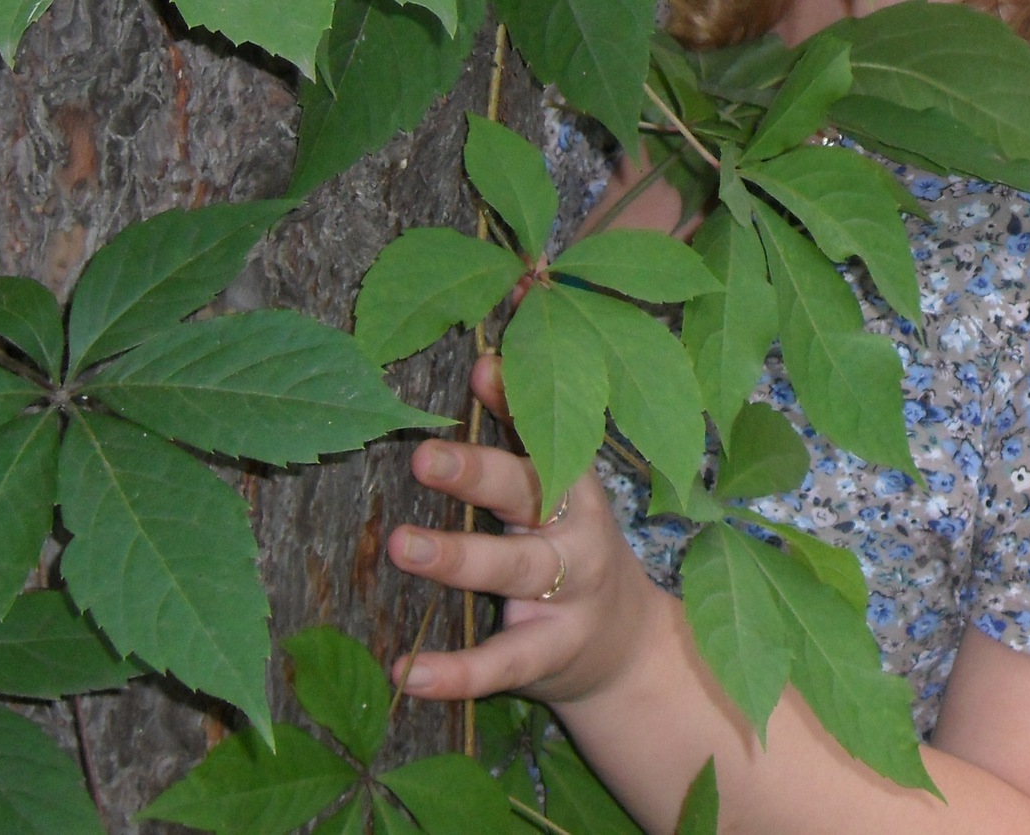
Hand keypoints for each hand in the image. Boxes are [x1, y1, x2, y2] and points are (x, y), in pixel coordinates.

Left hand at [388, 352, 671, 706]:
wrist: (628, 649)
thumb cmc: (572, 553)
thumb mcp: (558, 492)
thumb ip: (522, 432)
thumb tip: (483, 357)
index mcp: (574, 486)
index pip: (548, 432)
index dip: (516, 400)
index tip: (480, 365)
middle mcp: (578, 532)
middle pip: (532, 495)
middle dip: (480, 473)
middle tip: (422, 455)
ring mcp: (570, 594)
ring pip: (516, 570)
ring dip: (459, 556)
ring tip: (402, 544)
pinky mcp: (551, 652)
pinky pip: (503, 662)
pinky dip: (457, 671)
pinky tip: (409, 673)